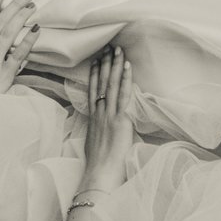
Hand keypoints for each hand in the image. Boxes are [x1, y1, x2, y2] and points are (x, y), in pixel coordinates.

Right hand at [79, 45, 136, 193]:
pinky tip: (127, 65)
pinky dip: (125, 78)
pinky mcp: (120, 118)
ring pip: (111, 84)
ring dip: (114, 65)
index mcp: (93, 119)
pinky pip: (123, 93)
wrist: (100, 174)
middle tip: (108, 46)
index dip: (94, 74)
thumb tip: (108, 130)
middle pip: (101, 83)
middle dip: (105, 64)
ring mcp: (109, 114)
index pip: (93, 91)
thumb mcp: (97, 144)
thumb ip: (102, 133)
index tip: (96, 61)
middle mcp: (99, 113)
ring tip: (117, 49)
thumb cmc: (100, 166)